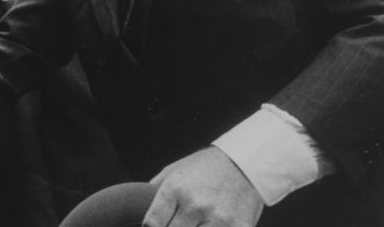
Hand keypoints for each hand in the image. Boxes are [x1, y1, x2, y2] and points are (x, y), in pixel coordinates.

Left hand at [144, 147, 263, 226]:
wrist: (245, 163)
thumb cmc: (205, 167)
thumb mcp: (175, 170)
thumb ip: (155, 190)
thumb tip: (138, 206)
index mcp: (176, 189)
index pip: (153, 222)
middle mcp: (196, 204)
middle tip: (176, 224)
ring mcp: (218, 218)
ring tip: (195, 224)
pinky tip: (210, 226)